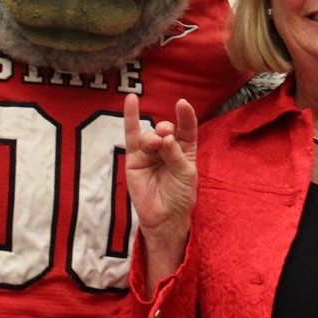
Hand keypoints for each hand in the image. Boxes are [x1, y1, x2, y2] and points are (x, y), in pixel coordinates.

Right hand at [123, 94, 197, 253]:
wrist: (165, 217)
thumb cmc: (180, 196)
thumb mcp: (185, 173)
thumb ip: (175, 154)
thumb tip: (163, 137)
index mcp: (184, 149)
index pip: (186, 128)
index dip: (185, 116)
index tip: (182, 104)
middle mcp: (166, 148)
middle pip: (166, 129)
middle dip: (166, 129)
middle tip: (166, 137)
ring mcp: (149, 152)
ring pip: (149, 134)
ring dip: (152, 136)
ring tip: (155, 144)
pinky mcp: (134, 159)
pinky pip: (131, 136)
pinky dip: (130, 117)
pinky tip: (131, 100)